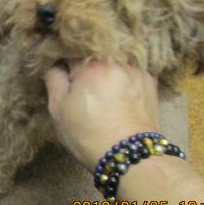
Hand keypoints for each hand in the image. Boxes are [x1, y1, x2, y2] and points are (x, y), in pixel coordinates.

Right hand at [44, 61, 159, 170]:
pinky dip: (121, 76)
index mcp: (90, 64)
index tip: (61, 72)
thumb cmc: (88, 134)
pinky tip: (118, 93)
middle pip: (93, 51)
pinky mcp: (149, 80)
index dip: (62, 60)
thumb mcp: (58, 109)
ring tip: (102, 89)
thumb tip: (57, 65)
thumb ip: (54, 79)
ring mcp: (135, 68)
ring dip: (105, 68)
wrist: (130, 156)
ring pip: (113, 59)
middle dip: (84, 63)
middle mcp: (115, 59)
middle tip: (80, 84)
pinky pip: (129, 70)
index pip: (69, 48)